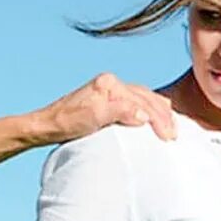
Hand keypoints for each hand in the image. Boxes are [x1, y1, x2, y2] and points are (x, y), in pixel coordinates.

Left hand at [28, 73, 175, 143]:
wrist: (46, 125)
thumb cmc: (65, 123)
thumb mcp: (92, 118)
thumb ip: (118, 113)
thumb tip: (143, 116)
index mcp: (109, 83)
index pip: (142, 101)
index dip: (158, 119)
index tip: (168, 137)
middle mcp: (111, 83)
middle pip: (147, 97)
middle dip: (163, 116)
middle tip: (174, 136)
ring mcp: (110, 90)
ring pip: (145, 97)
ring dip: (160, 112)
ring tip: (171, 128)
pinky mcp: (109, 100)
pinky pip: (138, 101)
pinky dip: (151, 110)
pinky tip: (156, 120)